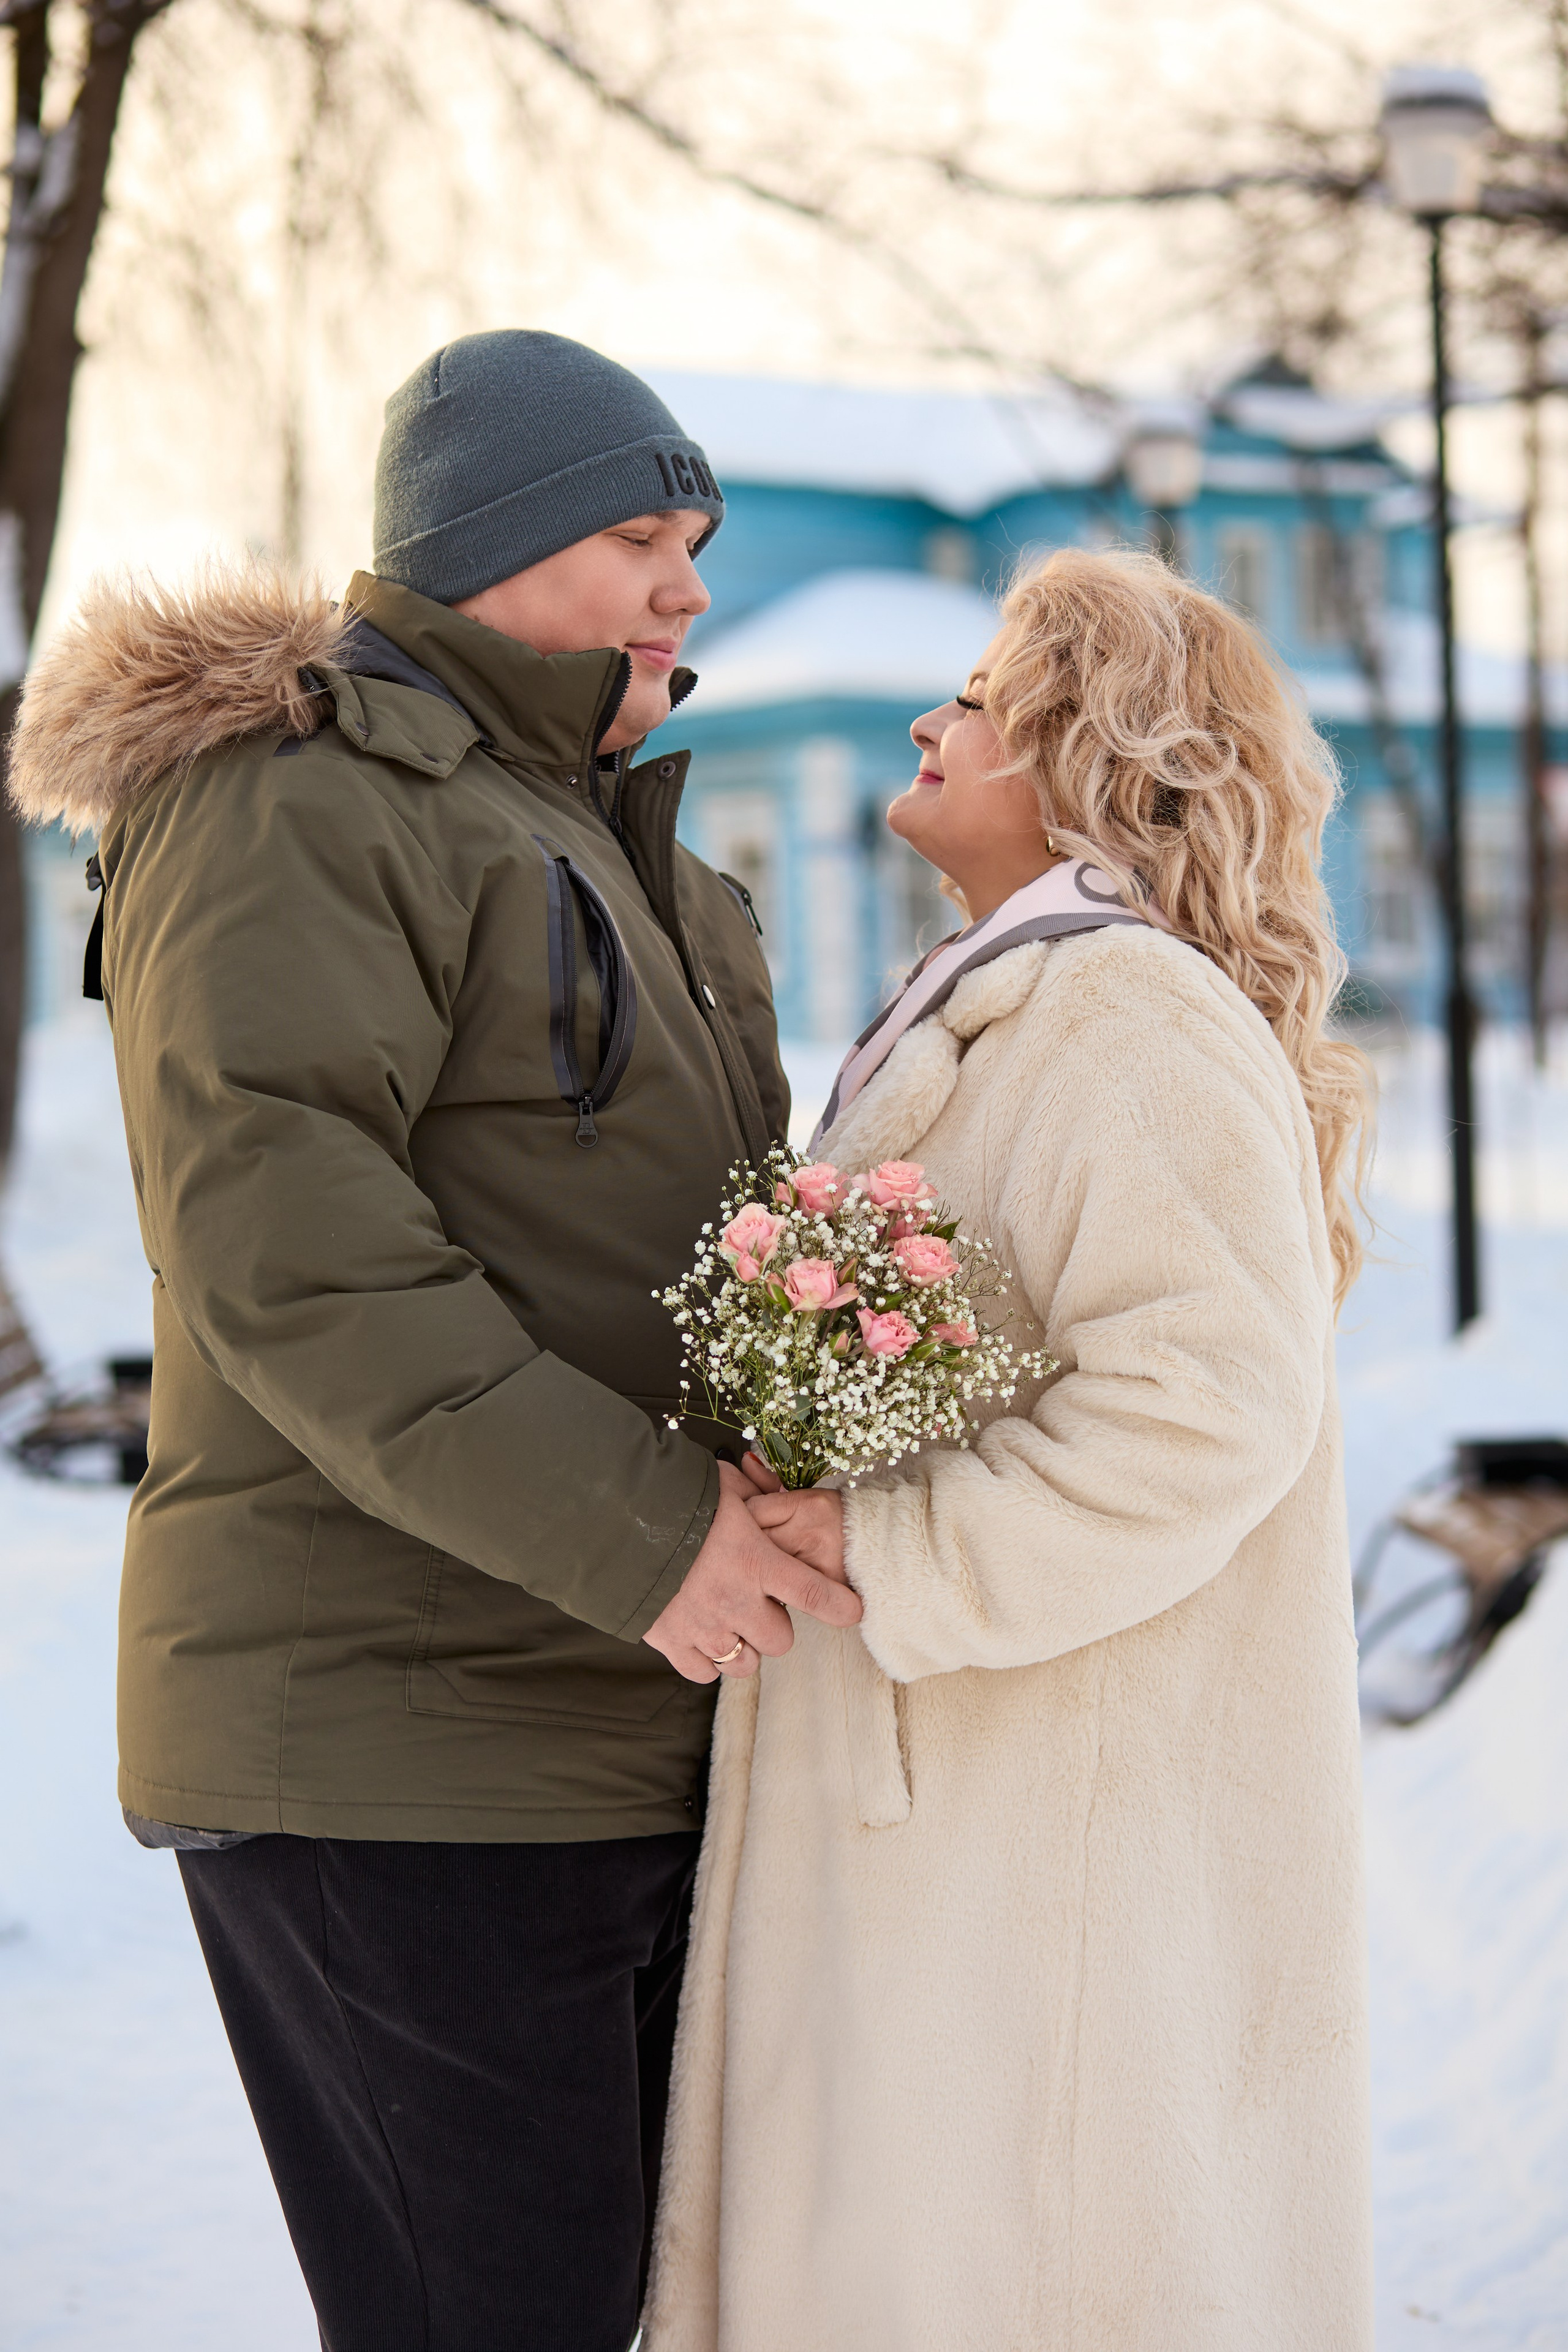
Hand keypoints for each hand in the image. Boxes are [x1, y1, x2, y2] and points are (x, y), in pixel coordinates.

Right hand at [643, 1460, 861, 1684]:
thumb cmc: (672, 1497)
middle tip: (758, 1605)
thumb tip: (763, 1484)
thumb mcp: (723, 1486)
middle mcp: (736, 1601)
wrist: (613, 1522)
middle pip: (781, 1641)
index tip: (851, 1609)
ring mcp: (703, 1627)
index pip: (816, 1595)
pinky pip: (703, 1673)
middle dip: (775, 1626)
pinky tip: (699, 1636)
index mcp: (756, 1561)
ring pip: (745, 1664)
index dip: (840, 1607)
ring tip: (729, 1623)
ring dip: (743, 1647)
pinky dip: (705, 1661)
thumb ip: (751, 1493)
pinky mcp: (671, 1642)